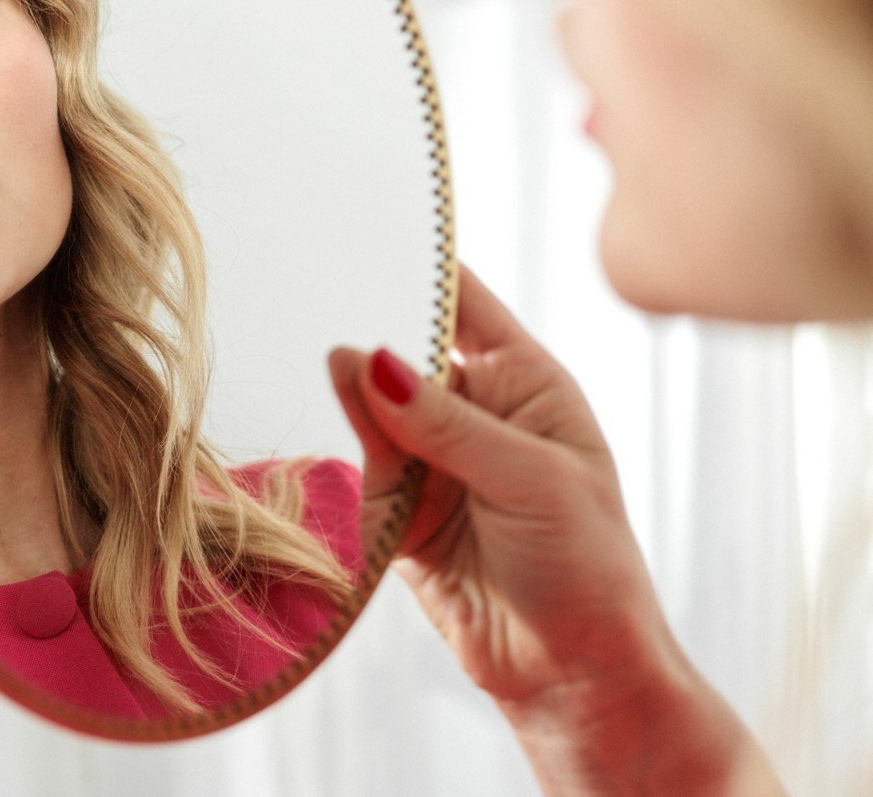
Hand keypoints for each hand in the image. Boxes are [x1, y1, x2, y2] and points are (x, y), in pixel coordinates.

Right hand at [329, 263, 782, 792]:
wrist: (572, 675)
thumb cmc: (586, 564)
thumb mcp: (530, 478)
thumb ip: (443, 421)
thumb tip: (361, 357)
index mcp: (524, 381)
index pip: (465, 302)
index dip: (424, 266)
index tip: (371, 229)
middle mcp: (474, 410)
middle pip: (408, 348)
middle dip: (373, 325)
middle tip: (320, 288)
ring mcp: (434, 457)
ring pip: (376, 403)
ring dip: (354, 388)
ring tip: (327, 357)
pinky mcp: (400, 506)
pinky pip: (363, 461)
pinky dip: (347, 445)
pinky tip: (329, 416)